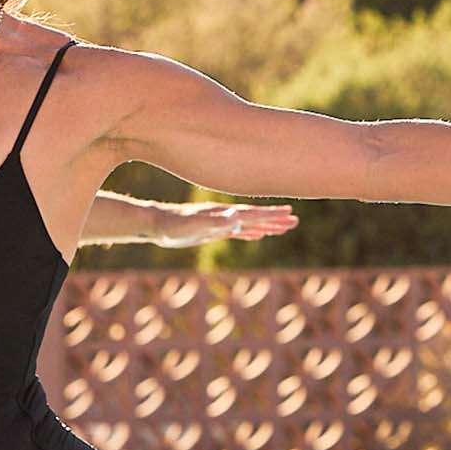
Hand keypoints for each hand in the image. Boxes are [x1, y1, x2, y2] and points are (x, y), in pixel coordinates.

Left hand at [157, 201, 298, 246]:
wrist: (155, 224)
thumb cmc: (172, 225)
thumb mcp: (192, 225)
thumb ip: (214, 222)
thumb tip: (236, 219)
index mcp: (223, 214)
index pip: (252, 214)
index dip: (270, 215)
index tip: (290, 213)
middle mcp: (224, 216)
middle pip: (255, 217)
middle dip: (275, 220)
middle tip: (295, 221)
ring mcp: (219, 223)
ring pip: (249, 224)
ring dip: (266, 226)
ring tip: (284, 227)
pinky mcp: (212, 231)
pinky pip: (237, 231)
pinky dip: (249, 232)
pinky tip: (257, 235)